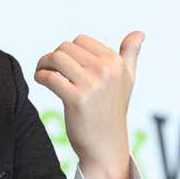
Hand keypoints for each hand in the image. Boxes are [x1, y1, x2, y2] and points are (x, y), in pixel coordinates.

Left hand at [34, 31, 144, 178]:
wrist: (106, 146)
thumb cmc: (113, 111)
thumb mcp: (127, 80)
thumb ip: (130, 54)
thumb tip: (140, 32)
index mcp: (116, 62)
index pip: (81, 40)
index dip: (68, 50)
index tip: (63, 63)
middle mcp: (106, 70)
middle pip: (65, 47)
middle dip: (53, 57)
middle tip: (48, 68)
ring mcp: (92, 85)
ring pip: (56, 58)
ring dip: (43, 63)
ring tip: (42, 72)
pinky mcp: (77, 99)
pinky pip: (50, 77)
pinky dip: (40, 76)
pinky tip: (41, 80)